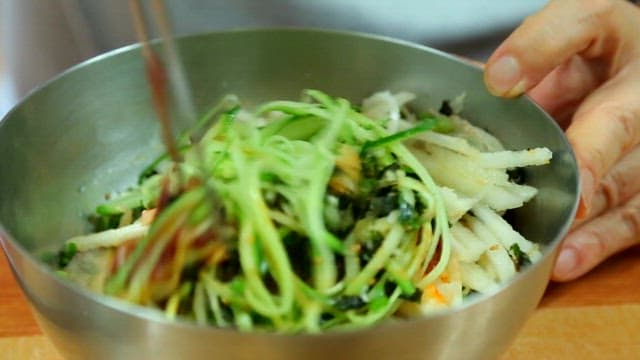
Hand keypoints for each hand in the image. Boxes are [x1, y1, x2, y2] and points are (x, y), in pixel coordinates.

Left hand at [483, 0, 639, 280]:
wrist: (629, 60)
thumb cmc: (606, 42)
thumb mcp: (584, 20)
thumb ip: (545, 42)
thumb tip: (497, 78)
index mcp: (636, 85)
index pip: (618, 118)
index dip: (595, 149)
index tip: (572, 173)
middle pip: (623, 166)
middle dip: (592, 190)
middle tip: (568, 215)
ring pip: (623, 201)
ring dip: (592, 231)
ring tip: (560, 256)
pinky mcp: (632, 186)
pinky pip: (625, 220)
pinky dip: (596, 242)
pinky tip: (565, 262)